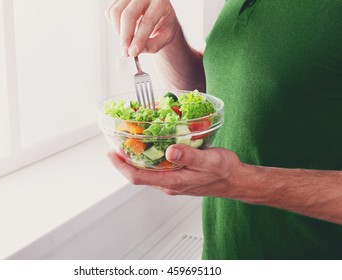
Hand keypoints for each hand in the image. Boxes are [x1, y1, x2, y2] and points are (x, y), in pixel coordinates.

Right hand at [105, 0, 180, 56]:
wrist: (159, 15)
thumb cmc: (163, 24)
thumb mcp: (165, 37)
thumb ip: (152, 45)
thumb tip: (134, 51)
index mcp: (160, 2)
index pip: (147, 20)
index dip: (138, 38)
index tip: (132, 52)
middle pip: (128, 15)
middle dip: (125, 36)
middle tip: (125, 52)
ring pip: (115, 13)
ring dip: (118, 32)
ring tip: (127, 42)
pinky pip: (110, 13)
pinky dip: (114, 26)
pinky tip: (124, 31)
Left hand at [108, 144, 244, 197]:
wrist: (235, 180)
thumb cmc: (224, 171)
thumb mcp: (209, 160)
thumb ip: (189, 156)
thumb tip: (170, 151)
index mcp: (173, 182)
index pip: (138, 177)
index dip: (121, 166)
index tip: (110, 153)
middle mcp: (169, 184)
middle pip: (138, 174)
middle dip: (124, 161)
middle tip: (116, 144)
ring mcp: (173, 181)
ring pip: (147, 172)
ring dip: (135, 159)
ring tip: (128, 143)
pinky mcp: (177, 177)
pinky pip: (157, 169)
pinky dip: (149, 159)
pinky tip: (150, 147)